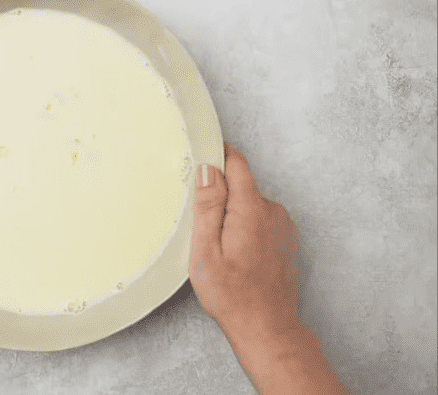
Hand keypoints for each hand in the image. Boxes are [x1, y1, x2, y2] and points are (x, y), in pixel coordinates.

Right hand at [189, 142, 347, 394]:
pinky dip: (243, 228)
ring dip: (231, 215)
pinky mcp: (284, 239)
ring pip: (248, 203)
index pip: (236, 163)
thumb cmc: (232, 294)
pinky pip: (259, 219)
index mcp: (251, 208)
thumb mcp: (206, 249)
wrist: (266, 326)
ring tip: (217, 246)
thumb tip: (208, 169)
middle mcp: (272, 211)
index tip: (199, 157)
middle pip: (241, 184)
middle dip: (218, 195)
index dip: (216, 156)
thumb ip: (208, 205)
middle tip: (200, 225)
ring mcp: (282, 225)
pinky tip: (233, 253)